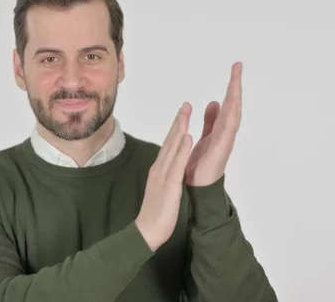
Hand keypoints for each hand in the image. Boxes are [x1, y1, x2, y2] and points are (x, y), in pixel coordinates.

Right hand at [135, 103, 192, 250]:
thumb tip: (170, 168)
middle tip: (186, 104)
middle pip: (170, 141)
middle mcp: (160, 168)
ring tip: (187, 112)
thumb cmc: (156, 213)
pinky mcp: (169, 184)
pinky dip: (182, 149)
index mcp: (159, 169)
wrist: (147, 231)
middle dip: (179, 121)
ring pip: (173, 148)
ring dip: (180, 128)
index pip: (169, 145)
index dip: (176, 128)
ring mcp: (163, 175)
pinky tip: (188, 137)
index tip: (183, 113)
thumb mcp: (161, 189)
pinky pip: (177, 164)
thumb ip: (165, 176)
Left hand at [185, 62, 242, 186]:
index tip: (235, 67)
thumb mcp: (205, 137)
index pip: (228, 104)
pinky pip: (224, 133)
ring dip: (234, 99)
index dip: (232, 86)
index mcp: (220, 130)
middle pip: (233, 107)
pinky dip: (225, 119)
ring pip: (232, 117)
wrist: (197, 190)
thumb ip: (211, 120)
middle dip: (236, 87)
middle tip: (237, 66)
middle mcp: (225, 135)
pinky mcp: (218, 154)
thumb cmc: (200, 165)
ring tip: (235, 81)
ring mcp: (224, 144)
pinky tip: (225, 105)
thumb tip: (215, 102)